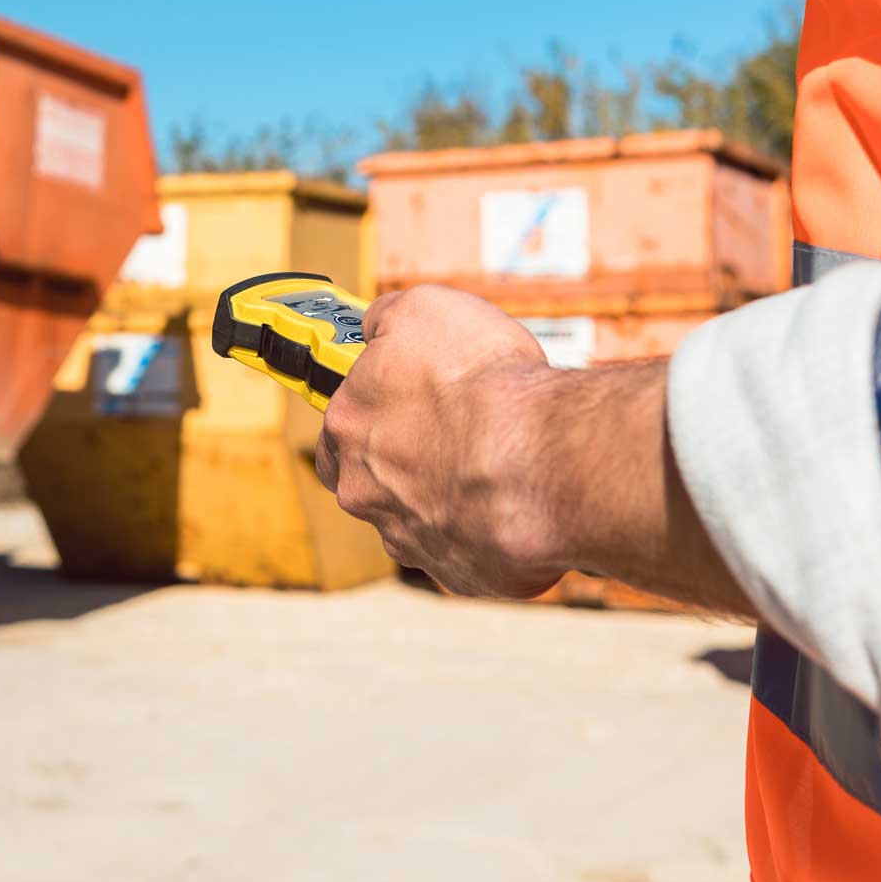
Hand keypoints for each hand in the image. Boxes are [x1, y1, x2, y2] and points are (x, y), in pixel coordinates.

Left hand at [313, 285, 577, 597]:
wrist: (541, 459)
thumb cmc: (480, 382)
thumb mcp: (424, 309)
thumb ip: (387, 320)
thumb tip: (377, 325)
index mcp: (349, 428)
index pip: (340, 422)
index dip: (375, 405)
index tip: (405, 394)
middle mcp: (368, 491)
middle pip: (374, 478)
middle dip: (409, 458)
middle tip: (457, 430)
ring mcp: (413, 539)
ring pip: (422, 516)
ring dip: (451, 493)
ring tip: (500, 462)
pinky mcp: (461, 572)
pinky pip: (471, 549)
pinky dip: (491, 526)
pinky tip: (520, 499)